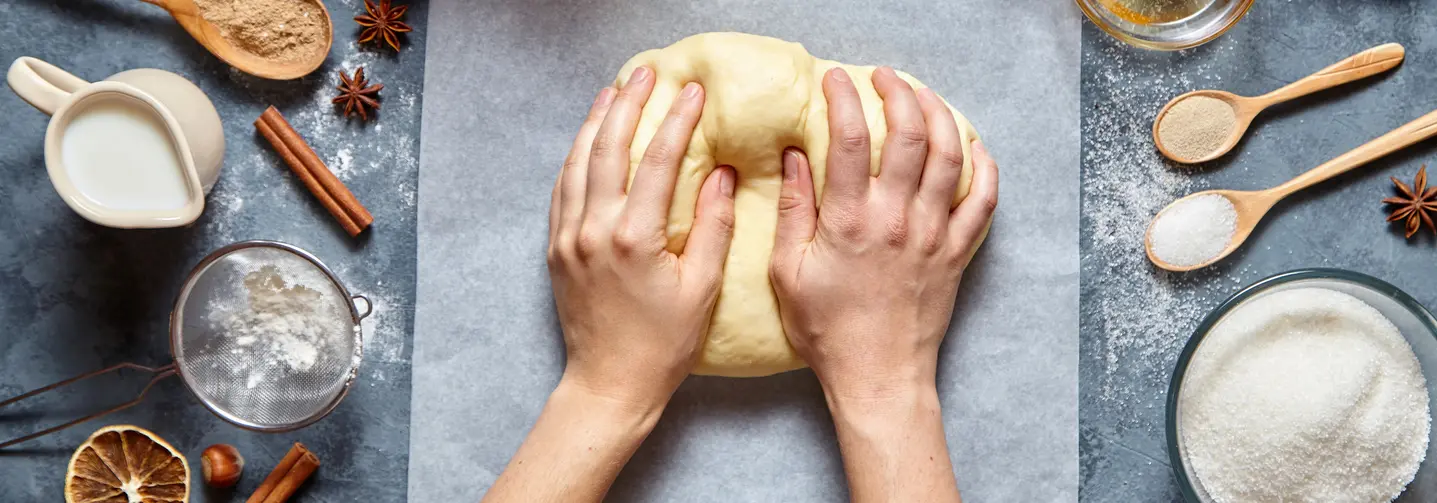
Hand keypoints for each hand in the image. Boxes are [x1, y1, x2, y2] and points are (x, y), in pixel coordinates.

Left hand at [548, 66, 735, 409]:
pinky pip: (562, 189)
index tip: (693, 93)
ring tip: (613, 92)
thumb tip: (722, 174)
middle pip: (608, 148)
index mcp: (633, 238)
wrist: (610, 383)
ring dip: (596, 122)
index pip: (658, 161)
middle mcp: (593, 230)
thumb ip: (713, 226)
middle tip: (646, 74)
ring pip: (577, 163)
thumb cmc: (663, 344)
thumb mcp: (702, 288)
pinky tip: (586, 140)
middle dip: (629, 104)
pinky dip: (575, 157)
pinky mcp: (555, 248)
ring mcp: (568, 237)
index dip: (677, 121)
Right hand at [769, 66, 997, 399]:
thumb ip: (792, 211)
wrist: (877, 376)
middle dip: (898, 92)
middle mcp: (897, 219)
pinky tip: (972, 145)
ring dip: (940, 115)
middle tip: (884, 78)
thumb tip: (792, 157)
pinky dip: (983, 166)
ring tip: (924, 96)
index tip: (834, 80)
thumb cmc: (827, 331)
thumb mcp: (788, 273)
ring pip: (949, 155)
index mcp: (850, 221)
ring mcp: (933, 234)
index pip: (847, 138)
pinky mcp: (957, 252)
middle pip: (908, 133)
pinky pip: (982, 200)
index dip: (841, 98)